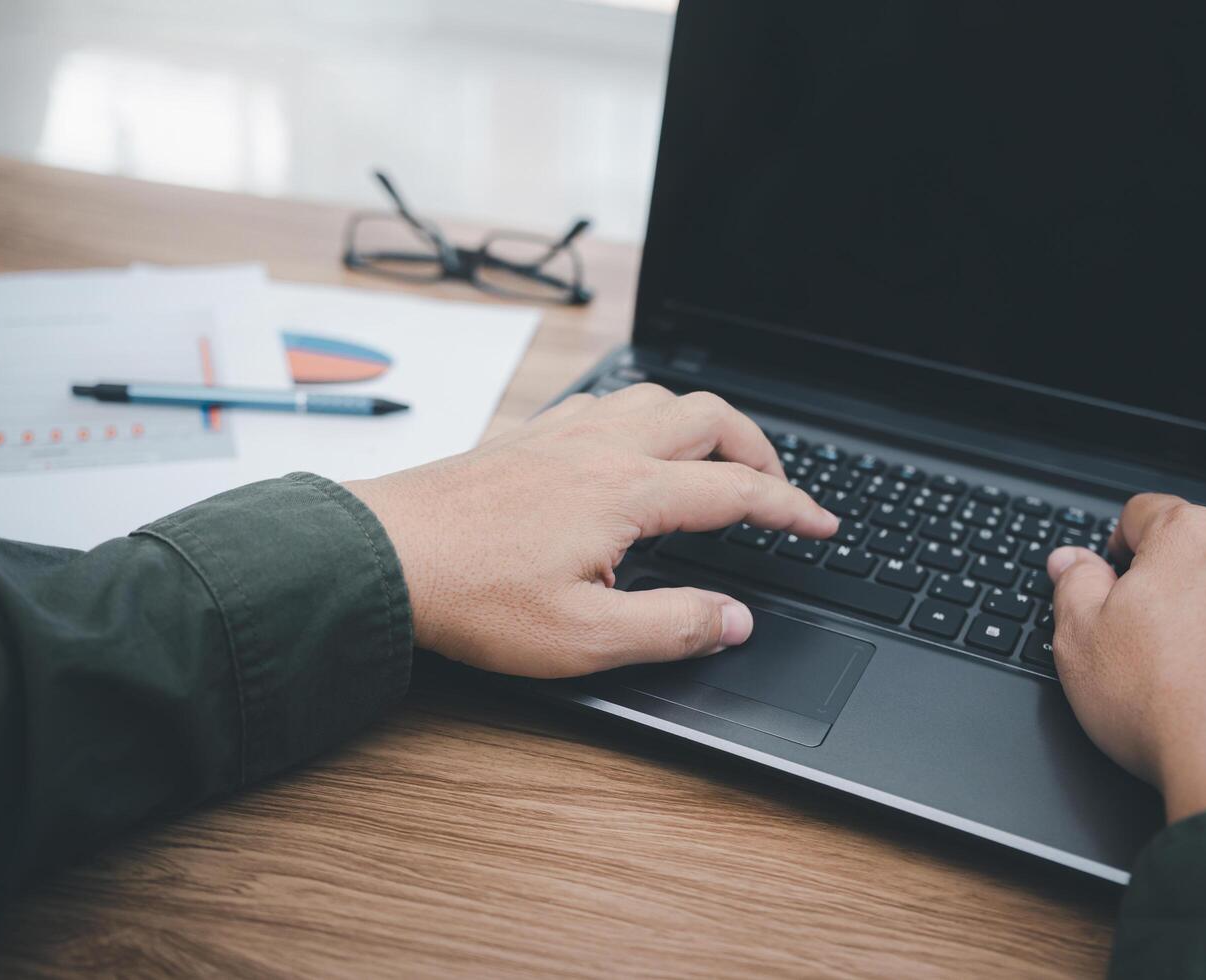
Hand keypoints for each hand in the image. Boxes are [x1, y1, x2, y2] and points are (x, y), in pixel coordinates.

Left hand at [344, 384, 837, 677]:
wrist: (382, 555)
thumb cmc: (473, 595)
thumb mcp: (585, 637)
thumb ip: (673, 627)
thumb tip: (734, 620)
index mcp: (628, 491)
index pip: (738, 491)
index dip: (794, 508)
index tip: (823, 525)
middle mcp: (602, 447)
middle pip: (709, 417)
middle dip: (759, 449)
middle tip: (777, 488)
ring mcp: (563, 434)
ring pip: (658, 396)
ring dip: (704, 422)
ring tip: (718, 460)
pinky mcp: (528, 438)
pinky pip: (607, 401)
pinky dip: (645, 414)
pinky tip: (632, 445)